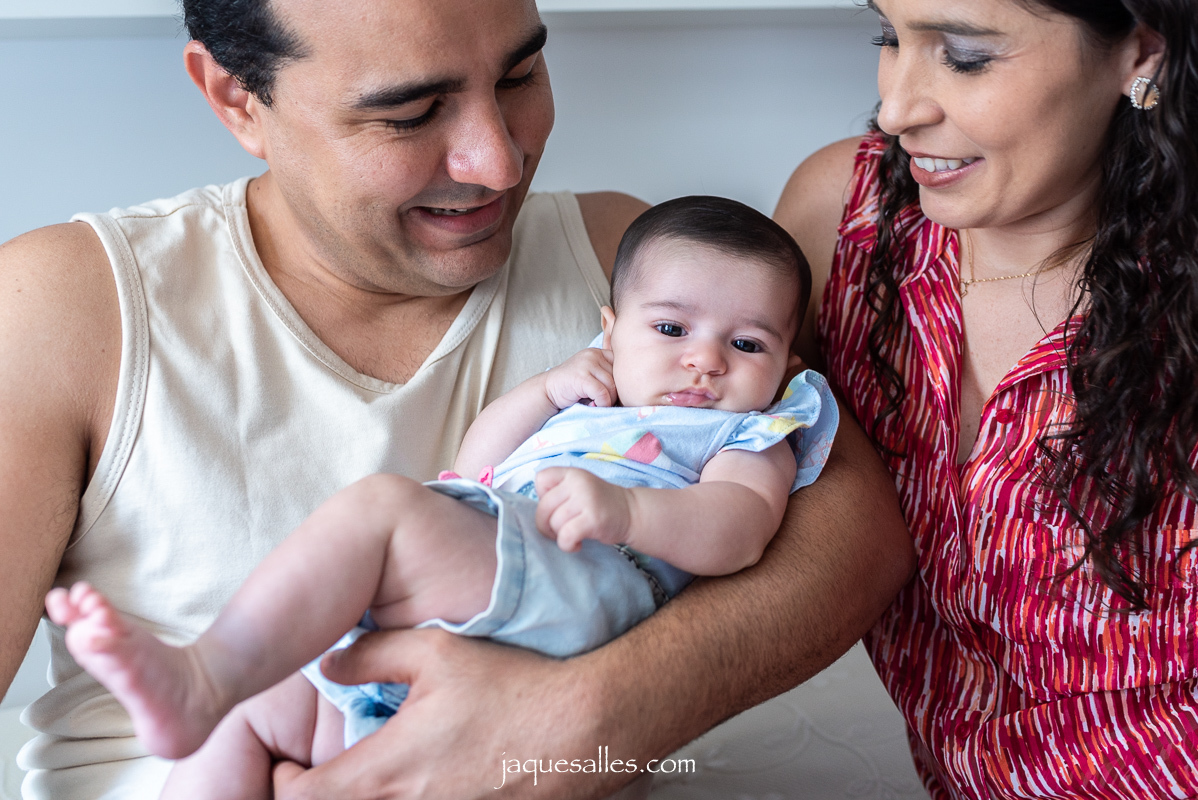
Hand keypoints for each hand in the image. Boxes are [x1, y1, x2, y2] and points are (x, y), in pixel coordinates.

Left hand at [271, 629, 639, 799]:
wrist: (583, 727)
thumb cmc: (510, 686)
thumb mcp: (437, 652)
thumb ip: (374, 653)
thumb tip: (329, 662)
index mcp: (387, 771)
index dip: (284, 786)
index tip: (288, 766)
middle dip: (322, 797)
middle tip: (320, 775)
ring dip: (365, 799)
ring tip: (370, 776)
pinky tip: (419, 777)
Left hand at [534, 467, 632, 551]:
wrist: (631, 512)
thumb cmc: (598, 504)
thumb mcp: (578, 488)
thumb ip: (557, 493)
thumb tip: (535, 514)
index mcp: (571, 472)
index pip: (541, 479)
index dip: (543, 497)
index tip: (557, 506)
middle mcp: (578, 482)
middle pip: (543, 507)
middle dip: (546, 524)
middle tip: (560, 530)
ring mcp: (586, 499)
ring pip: (554, 523)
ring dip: (559, 535)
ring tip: (572, 535)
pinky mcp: (593, 519)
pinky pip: (566, 536)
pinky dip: (567, 545)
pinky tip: (577, 544)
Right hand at [542, 348, 616, 409]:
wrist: (547, 391)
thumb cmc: (573, 388)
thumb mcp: (593, 376)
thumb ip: (608, 376)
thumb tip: (633, 390)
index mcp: (600, 352)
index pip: (622, 367)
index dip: (621, 384)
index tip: (614, 395)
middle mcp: (594, 354)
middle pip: (619, 378)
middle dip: (615, 394)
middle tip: (604, 403)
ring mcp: (587, 364)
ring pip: (612, 386)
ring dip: (608, 400)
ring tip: (597, 404)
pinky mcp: (581, 376)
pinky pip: (602, 393)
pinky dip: (601, 404)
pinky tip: (593, 406)